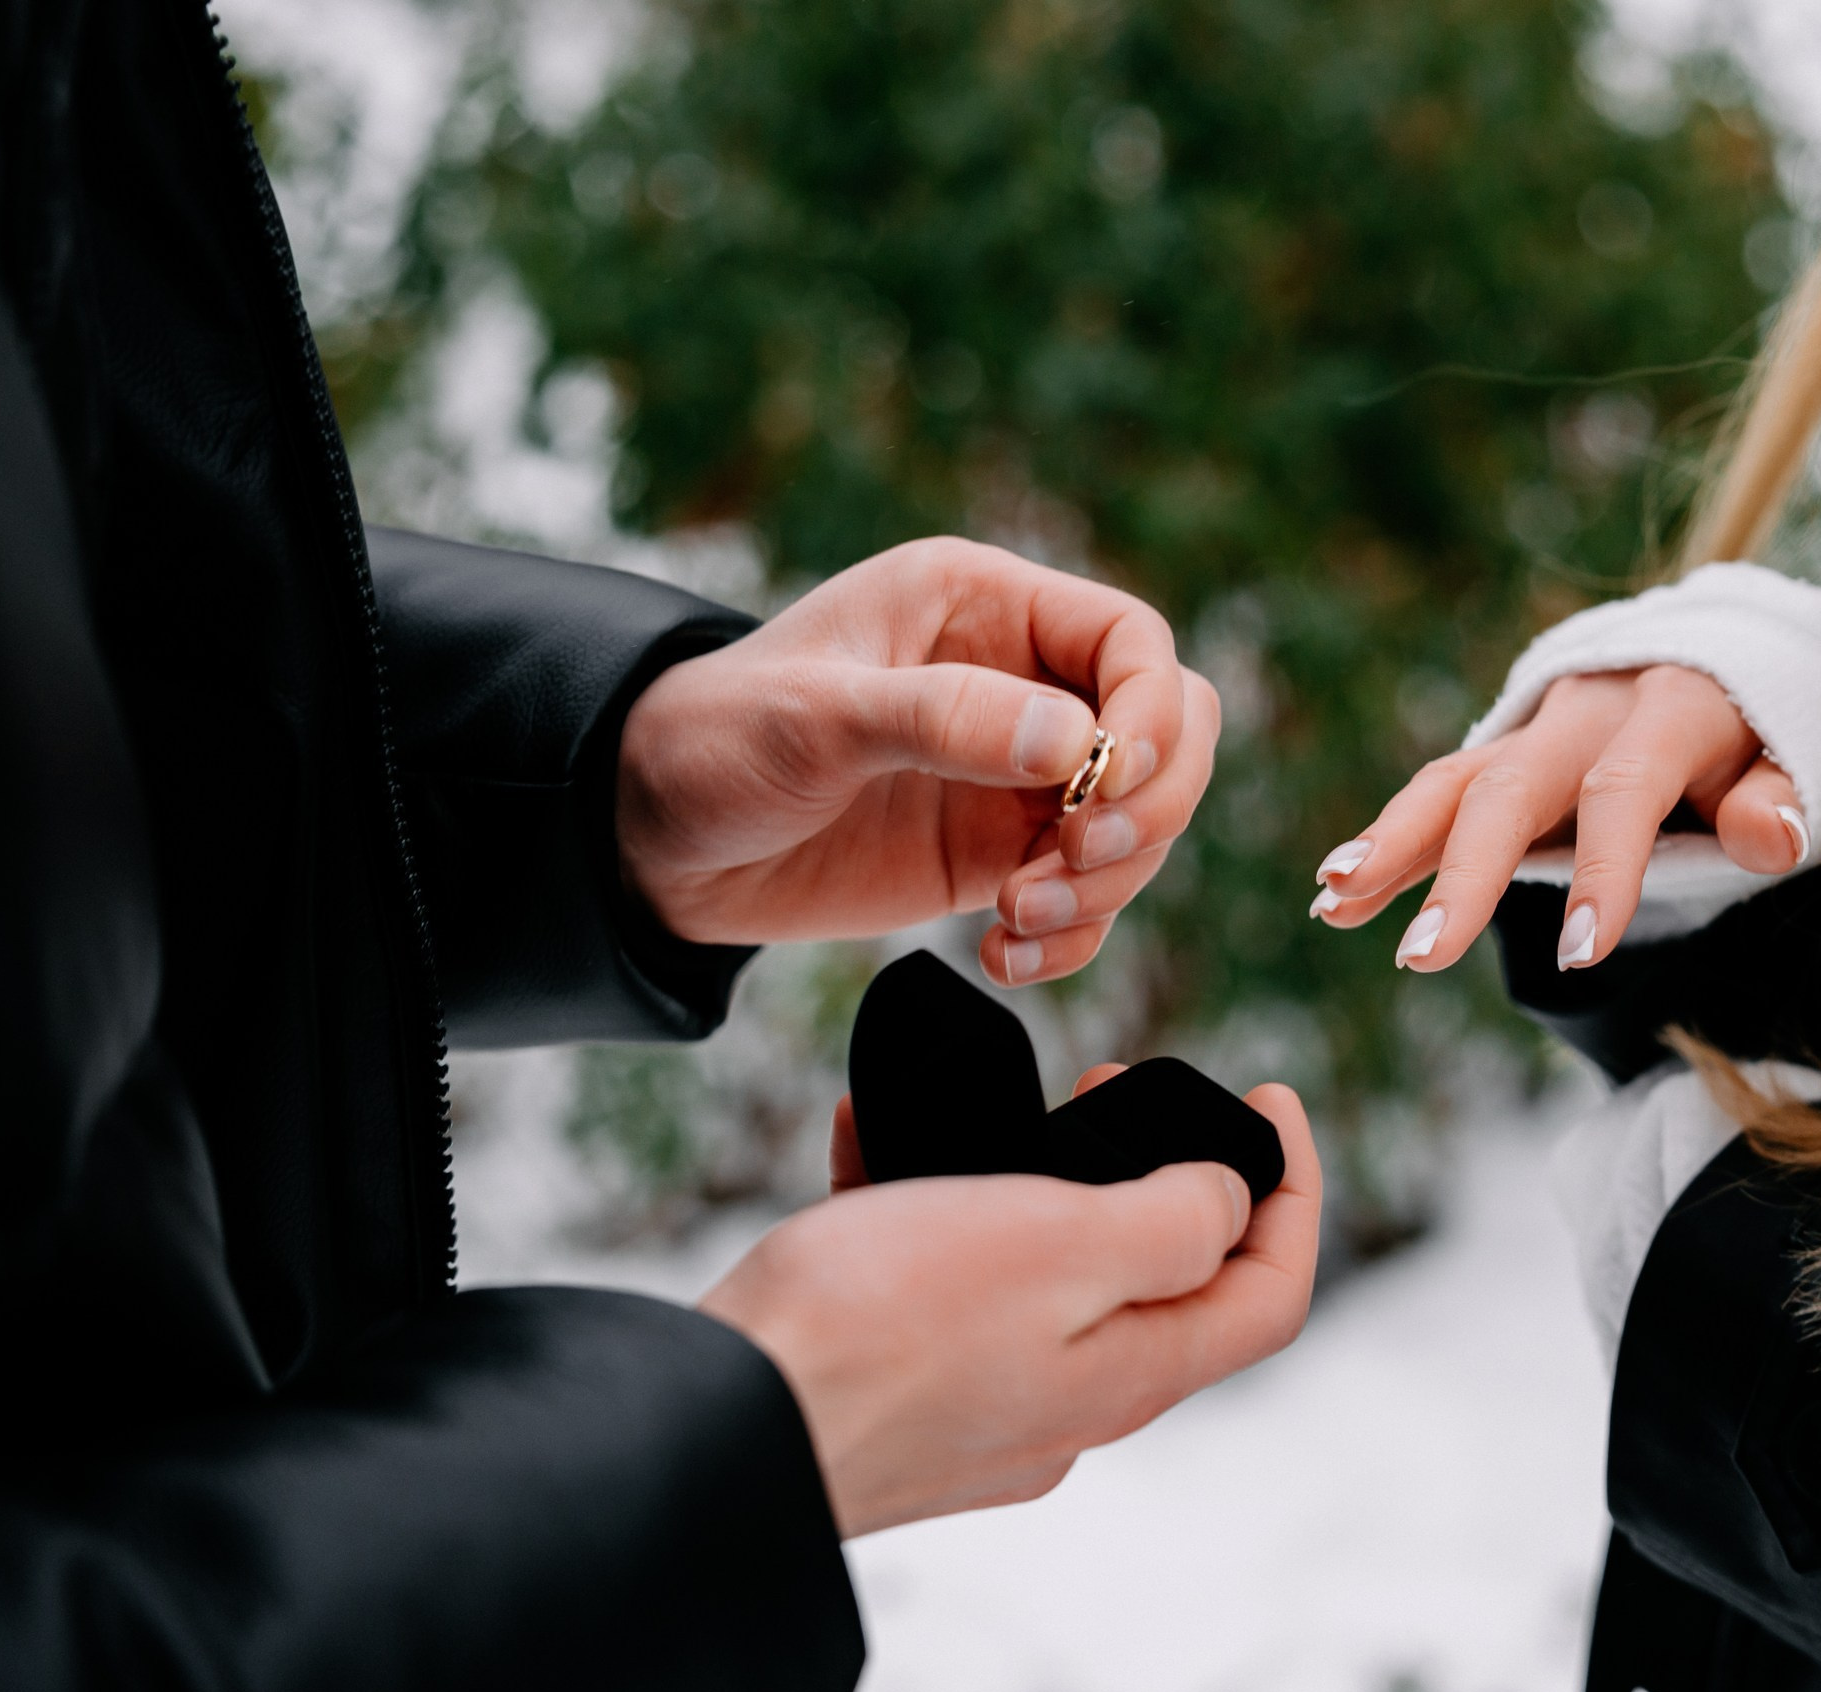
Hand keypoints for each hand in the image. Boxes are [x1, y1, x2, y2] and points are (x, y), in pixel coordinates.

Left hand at [617, 537, 1220, 985]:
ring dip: (1105, 885)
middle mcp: (1019, 682)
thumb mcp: (817, 719)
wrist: (650, 839)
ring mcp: (1016, 776)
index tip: (1104, 786)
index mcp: (983, 605)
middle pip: (1170, 732)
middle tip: (1074, 860)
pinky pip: (1088, 898)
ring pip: (1142, 824)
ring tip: (1011, 919)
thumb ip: (946, 719)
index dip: (1151, 714)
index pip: (1133, 641)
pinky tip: (1002, 956)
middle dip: (1150, 806)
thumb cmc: (716, 739)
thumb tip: (1076, 745)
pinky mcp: (997, 856)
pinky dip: (1072, 938)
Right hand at [698, 1073, 1320, 1537]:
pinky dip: (924, 1201)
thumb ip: (1170, 1224)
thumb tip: (1226, 1203)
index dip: (1295, 1191)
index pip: (1268, 1294)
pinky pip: (937, 1283)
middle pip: (1163, 1282)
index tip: (1273, 1096)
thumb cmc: (882, 1326)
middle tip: (1111, 1081)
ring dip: (1037, 1177)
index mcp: (1130, 1370)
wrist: (714, 1421)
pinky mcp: (897, 1391)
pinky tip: (873, 1134)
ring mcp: (981, 1404)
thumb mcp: (1059, 1243)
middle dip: (1162, 1171)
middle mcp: (1069, 1402)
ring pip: (1044, 1275)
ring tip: (1000, 1103)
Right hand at [1309, 665, 1799, 971]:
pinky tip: (1336, 896)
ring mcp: (1533, 730)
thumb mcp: (1800, 758)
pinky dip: (1388, 843)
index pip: (1626, 790)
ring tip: (1335, 905)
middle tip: (1422, 957)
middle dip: (1462, 873)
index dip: (1607, 870)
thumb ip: (1781, 796)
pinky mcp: (1502, 756)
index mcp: (1668, 707)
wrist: (1722, 664)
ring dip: (1390, 846)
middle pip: (1510, 789)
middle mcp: (1585, 709)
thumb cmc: (1764, 736)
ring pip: (1451, 783)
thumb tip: (1774, 835)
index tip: (1584, 955)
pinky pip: (1437, 796)